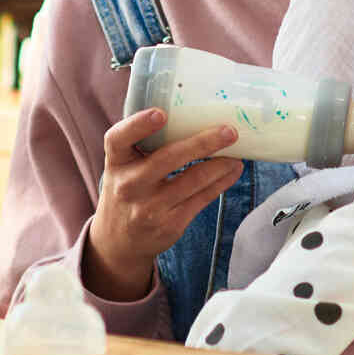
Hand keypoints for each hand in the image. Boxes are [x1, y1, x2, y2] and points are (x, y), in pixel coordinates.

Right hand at [86, 108, 242, 300]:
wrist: (119, 241)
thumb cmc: (128, 189)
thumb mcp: (124, 167)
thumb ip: (145, 144)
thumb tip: (195, 114)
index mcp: (117, 162)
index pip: (118, 139)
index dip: (138, 125)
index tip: (161, 113)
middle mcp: (129, 185)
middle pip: (168, 158)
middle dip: (203, 143)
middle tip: (229, 131)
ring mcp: (149, 208)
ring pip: (193, 180)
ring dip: (220, 164)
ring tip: (237, 152)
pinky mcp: (169, 225)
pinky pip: (201, 199)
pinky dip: (221, 182)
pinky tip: (232, 171)